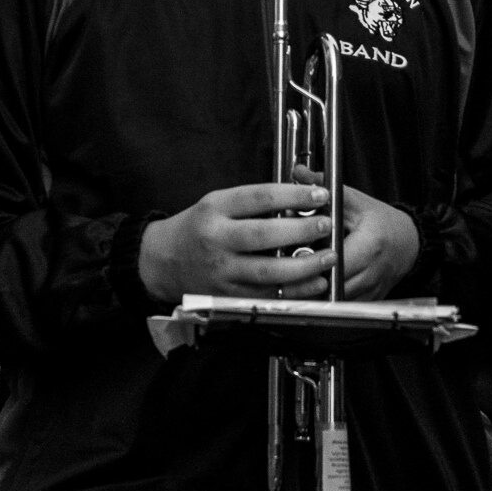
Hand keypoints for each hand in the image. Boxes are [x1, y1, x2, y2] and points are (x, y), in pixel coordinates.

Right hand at [138, 183, 333, 302]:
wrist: (163, 261)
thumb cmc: (197, 228)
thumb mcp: (218, 203)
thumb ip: (253, 202)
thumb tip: (301, 200)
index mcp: (215, 209)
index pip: (259, 198)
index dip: (293, 195)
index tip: (319, 194)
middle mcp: (216, 240)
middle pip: (263, 235)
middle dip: (301, 231)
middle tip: (327, 225)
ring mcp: (221, 271)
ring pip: (267, 271)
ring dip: (303, 266)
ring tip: (328, 257)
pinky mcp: (227, 296)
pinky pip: (265, 296)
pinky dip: (294, 291)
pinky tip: (314, 283)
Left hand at [292, 172, 419, 300]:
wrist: (409, 243)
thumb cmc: (383, 222)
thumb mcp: (356, 201)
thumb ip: (326, 189)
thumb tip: (299, 174)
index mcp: (371, 244)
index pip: (337, 260)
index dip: (314, 259)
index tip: (296, 254)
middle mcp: (373, 271)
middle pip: (334, 284)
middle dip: (310, 278)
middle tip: (289, 270)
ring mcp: (371, 289)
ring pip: (336, 300)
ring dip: (316, 291)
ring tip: (297, 279)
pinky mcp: (367, 300)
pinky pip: (342, 305)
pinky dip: (326, 298)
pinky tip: (313, 287)